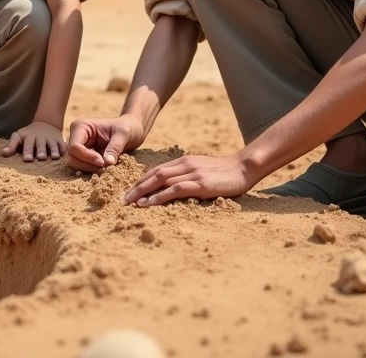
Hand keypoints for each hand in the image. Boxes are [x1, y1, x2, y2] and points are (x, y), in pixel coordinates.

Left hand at [2, 121, 65, 161]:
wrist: (45, 124)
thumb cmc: (29, 135)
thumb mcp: (19, 136)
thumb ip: (11, 145)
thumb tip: (3, 154)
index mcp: (28, 137)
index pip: (27, 144)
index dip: (27, 151)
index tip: (27, 159)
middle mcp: (40, 137)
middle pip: (40, 144)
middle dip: (40, 151)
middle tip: (40, 158)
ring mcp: (50, 138)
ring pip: (52, 144)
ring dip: (53, 150)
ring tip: (54, 157)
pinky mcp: (59, 140)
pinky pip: (62, 145)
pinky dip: (64, 149)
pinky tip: (65, 154)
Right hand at [66, 115, 145, 171]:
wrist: (132, 130)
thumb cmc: (128, 128)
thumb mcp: (124, 135)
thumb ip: (115, 147)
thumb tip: (107, 162)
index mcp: (81, 126)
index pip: (75, 147)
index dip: (87, 157)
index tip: (103, 162)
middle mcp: (76, 136)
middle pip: (72, 157)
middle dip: (87, 165)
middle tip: (105, 167)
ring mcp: (79, 146)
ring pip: (74, 164)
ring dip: (89, 169)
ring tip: (105, 168)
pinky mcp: (84, 155)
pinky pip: (81, 167)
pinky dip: (90, 170)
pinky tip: (103, 169)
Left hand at [124, 153, 254, 206]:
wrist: (243, 168)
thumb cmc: (224, 173)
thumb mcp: (202, 170)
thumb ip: (188, 176)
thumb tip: (173, 188)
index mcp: (183, 162)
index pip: (156, 171)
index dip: (140, 181)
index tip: (128, 192)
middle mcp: (184, 165)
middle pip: (153, 175)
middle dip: (136, 187)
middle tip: (122, 200)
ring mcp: (192, 173)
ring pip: (160, 181)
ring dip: (142, 192)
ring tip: (130, 203)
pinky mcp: (200, 184)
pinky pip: (174, 190)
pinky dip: (159, 196)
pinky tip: (148, 204)